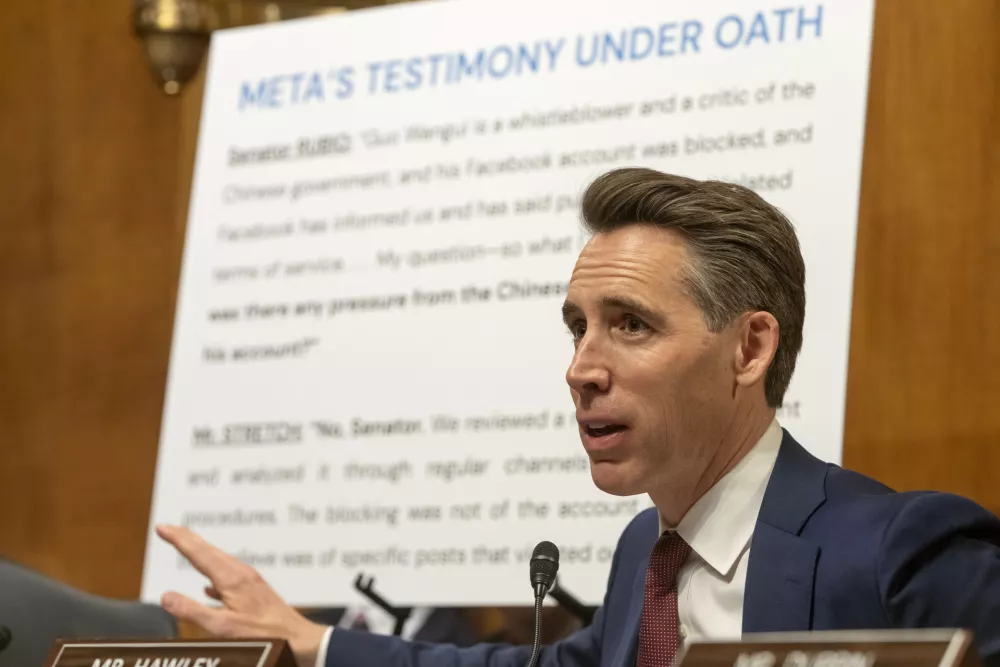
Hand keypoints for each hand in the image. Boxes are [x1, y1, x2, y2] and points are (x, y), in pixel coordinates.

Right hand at [155, 525, 328, 666]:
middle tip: (168, 529)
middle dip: (187, 539)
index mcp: (231, 579)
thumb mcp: (222, 627)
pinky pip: (228, 576)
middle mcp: (241, 574)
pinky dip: (213, 575)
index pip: (198, 553)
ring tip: (186, 549)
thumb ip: (193, 612)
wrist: (298, 639)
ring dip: (200, 553)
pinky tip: (208, 587)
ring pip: (220, 561)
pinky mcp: (255, 592)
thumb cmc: (263, 635)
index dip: (178, 539)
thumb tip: (166, 596)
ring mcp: (249, 581)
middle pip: (209, 551)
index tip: (162, 528)